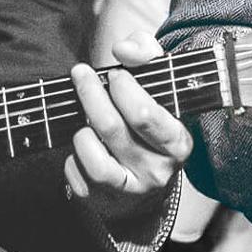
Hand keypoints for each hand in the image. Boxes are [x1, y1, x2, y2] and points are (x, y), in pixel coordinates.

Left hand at [63, 33, 192, 229]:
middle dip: (91, 94)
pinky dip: (73, 156)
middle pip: (112, 129)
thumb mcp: (159, 85)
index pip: (146, 115)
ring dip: (82, 131)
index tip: (115, 74)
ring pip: (93, 157)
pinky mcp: (103, 201)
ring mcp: (129, 189)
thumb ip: (146, 54)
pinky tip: (83, 146)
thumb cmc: (149, 123)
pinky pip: (77, 174)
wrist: (146, 184)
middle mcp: (157, 170)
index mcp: (177, 142)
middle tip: (82, 74)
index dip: (124, 90)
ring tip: (85, 120)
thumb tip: (123, 49)